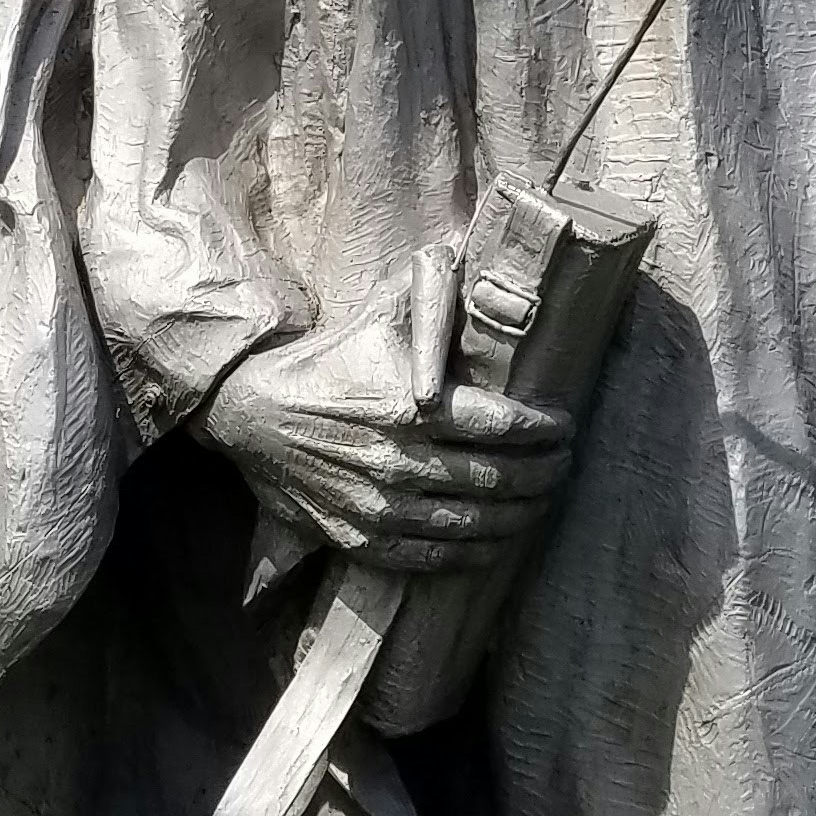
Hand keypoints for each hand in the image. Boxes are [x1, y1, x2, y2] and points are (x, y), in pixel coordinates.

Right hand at [203, 246, 571, 574]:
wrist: (250, 413)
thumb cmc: (329, 359)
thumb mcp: (381, 313)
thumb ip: (434, 292)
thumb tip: (477, 259)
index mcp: (412, 405)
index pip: (503, 425)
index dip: (545, 430)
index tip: (565, 427)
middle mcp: (401, 461)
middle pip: (499, 477)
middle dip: (544, 473)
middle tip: (563, 464)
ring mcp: (382, 506)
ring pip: (474, 523)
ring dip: (519, 515)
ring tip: (541, 501)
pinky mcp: (363, 537)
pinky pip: (433, 556)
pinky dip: (473, 554)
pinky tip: (496, 543)